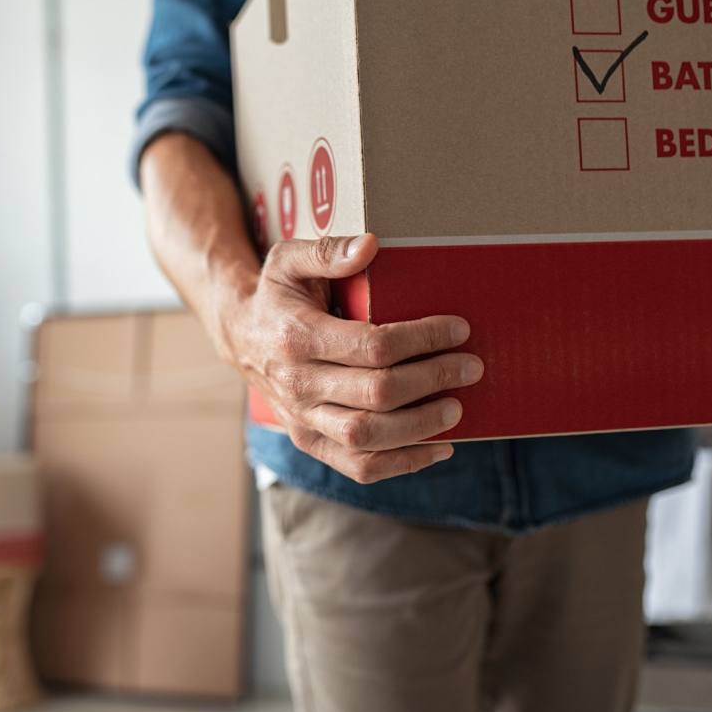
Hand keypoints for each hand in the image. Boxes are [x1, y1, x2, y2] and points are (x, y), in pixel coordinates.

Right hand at [221, 233, 483, 483]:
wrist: (241, 337)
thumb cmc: (276, 296)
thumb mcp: (288, 260)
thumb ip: (327, 250)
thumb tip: (370, 246)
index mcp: (296, 337)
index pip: (372, 346)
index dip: (423, 340)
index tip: (458, 330)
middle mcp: (297, 384)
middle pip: (377, 393)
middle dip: (433, 380)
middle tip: (470, 367)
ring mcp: (302, 418)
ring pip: (368, 436)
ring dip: (422, 426)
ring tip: (456, 407)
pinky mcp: (309, 441)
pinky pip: (359, 466)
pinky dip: (403, 463)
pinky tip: (438, 448)